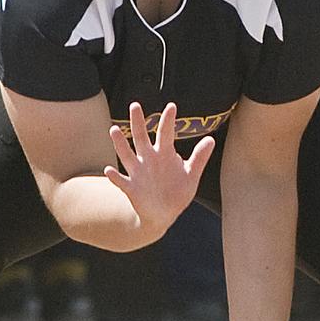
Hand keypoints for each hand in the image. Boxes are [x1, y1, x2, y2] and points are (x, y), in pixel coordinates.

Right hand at [104, 102, 214, 234]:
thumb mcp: (191, 175)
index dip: (168, 120)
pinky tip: (109, 170)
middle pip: (141, 137)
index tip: (171, 106)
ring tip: (114, 130)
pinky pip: (121, 181)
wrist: (165, 214)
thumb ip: (199, 157)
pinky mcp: (131, 188)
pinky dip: (115, 177)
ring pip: (126, 155)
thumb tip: (211, 139)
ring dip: (120, 143)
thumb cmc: (177, 192)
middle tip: (135, 105)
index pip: (165, 133)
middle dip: (138, 122)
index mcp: (164, 154)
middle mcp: (148, 159)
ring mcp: (138, 172)